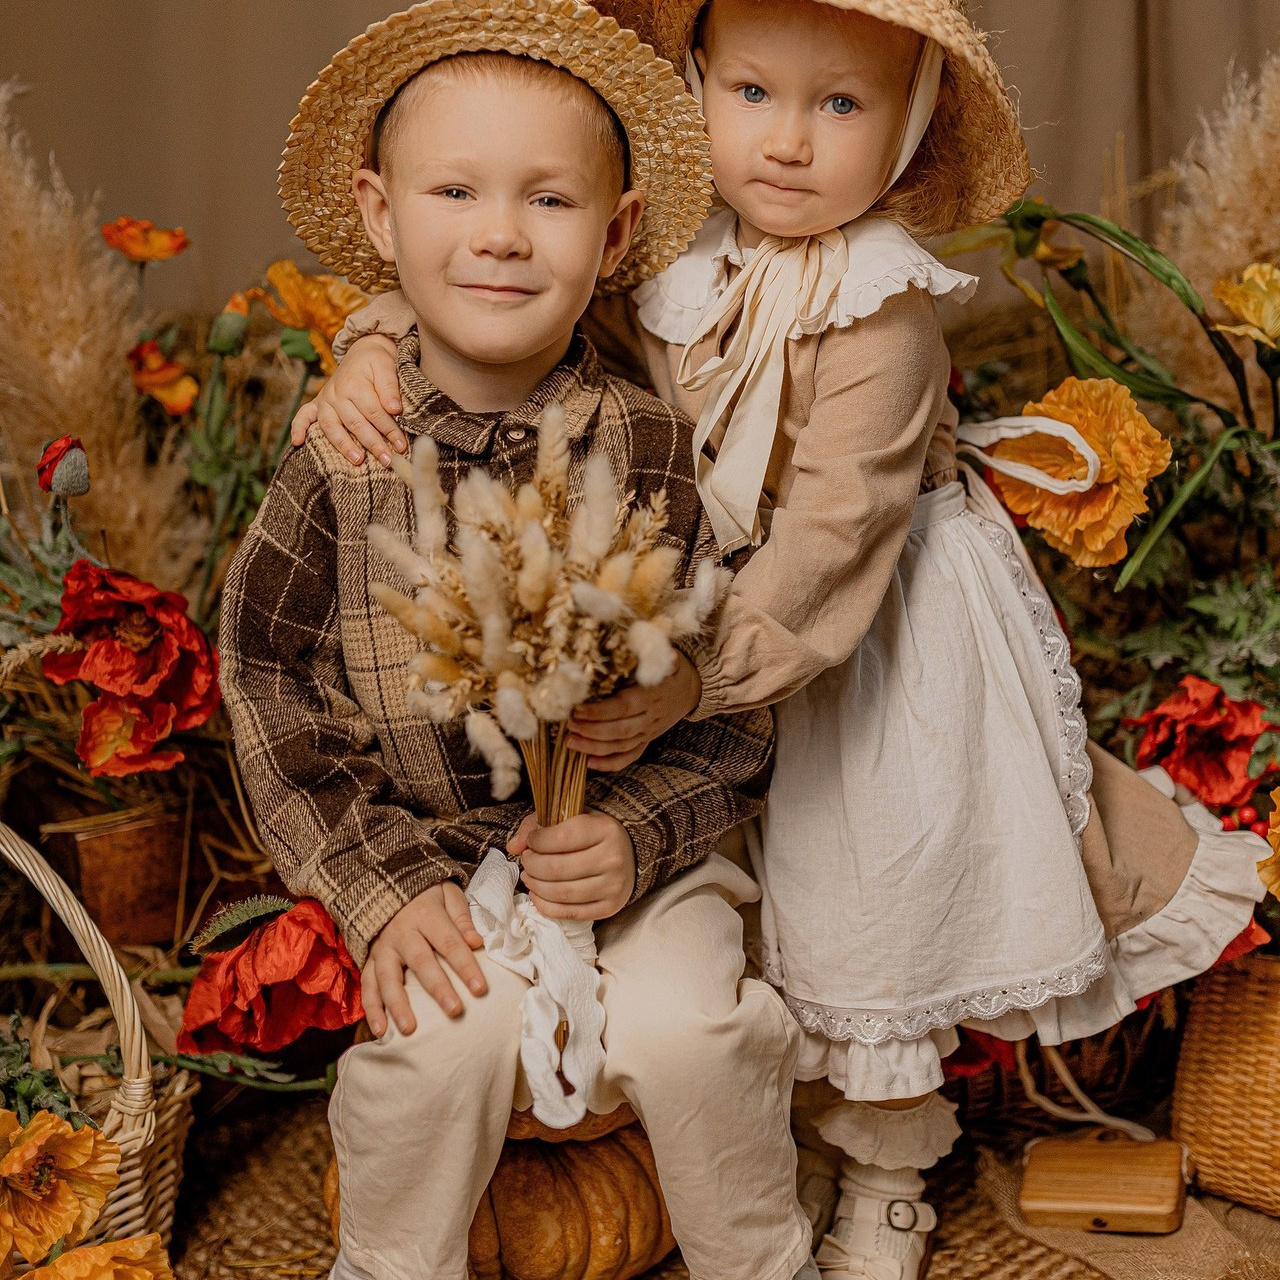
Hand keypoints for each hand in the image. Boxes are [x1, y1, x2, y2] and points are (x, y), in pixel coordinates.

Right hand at [290, 334, 405, 465]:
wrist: (362, 352)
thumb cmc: (377, 363)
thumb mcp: (387, 367)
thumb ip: (390, 388)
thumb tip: (395, 409)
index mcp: (355, 384)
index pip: (374, 412)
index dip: (389, 430)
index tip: (402, 446)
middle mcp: (336, 393)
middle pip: (355, 423)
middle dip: (373, 444)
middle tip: (388, 460)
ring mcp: (325, 400)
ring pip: (332, 426)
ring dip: (344, 445)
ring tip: (358, 461)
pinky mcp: (317, 404)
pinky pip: (304, 415)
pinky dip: (298, 428)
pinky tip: (296, 443)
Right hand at [362, 882, 486, 1035]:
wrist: (386, 883)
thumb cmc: (425, 894)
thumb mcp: (447, 893)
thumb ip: (461, 917)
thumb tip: (476, 942)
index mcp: (426, 915)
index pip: (449, 942)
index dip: (465, 966)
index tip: (481, 989)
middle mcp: (402, 933)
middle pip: (421, 962)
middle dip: (437, 988)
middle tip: (454, 1011)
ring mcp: (383, 947)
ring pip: (387, 977)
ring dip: (397, 1004)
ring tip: (410, 1029)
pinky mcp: (369, 959)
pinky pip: (367, 985)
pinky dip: (371, 1009)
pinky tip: (381, 1030)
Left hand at [508, 810, 636, 920]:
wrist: (629, 855)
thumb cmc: (593, 834)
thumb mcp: (571, 818)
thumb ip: (538, 824)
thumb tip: (513, 846)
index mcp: (605, 829)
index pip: (560, 838)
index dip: (536, 841)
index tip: (531, 841)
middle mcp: (613, 858)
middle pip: (556, 868)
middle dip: (531, 865)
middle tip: (526, 861)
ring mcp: (613, 886)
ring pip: (560, 893)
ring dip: (535, 886)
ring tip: (530, 877)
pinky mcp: (609, 907)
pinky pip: (569, 913)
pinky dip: (545, 906)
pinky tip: (538, 894)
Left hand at [565, 652, 700, 770]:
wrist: (693, 689)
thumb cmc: (673, 670)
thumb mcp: (669, 658)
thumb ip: (655, 652)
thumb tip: (645, 640)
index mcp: (651, 696)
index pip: (623, 707)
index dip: (600, 711)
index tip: (578, 709)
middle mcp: (650, 718)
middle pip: (620, 730)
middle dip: (592, 731)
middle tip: (568, 727)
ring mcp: (649, 732)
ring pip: (621, 746)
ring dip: (595, 748)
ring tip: (570, 743)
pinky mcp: (647, 740)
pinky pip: (629, 757)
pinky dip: (610, 763)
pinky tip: (588, 763)